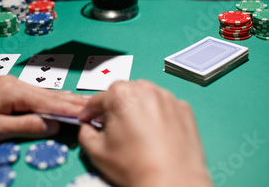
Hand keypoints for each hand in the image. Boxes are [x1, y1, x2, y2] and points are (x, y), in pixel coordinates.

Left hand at [0, 76, 86, 145]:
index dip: (72, 110)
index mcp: (14, 92)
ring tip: (83, 104)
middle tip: (96, 106)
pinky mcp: (3, 89)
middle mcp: (15, 83)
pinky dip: (48, 101)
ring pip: (42, 94)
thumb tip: (53, 125)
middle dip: (73, 102)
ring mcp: (9, 84)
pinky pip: (32, 95)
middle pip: (49, 94)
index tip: (91, 114)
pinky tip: (56, 103)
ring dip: (62, 101)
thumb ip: (26, 126)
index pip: (51, 102)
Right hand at [78, 80, 212, 186]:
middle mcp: (145, 90)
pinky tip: (154, 133)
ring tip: (136, 131)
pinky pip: (165, 106)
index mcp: (121, 95)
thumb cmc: (138, 168)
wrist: (172, 182)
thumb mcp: (97, 152)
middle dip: (115, 106)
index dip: (90, 111)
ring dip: (137, 108)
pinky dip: (158, 114)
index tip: (89, 118)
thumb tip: (87, 129)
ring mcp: (167, 98)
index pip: (98, 99)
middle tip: (112, 126)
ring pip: (145, 96)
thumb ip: (85, 133)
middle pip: (123, 92)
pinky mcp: (184, 109)